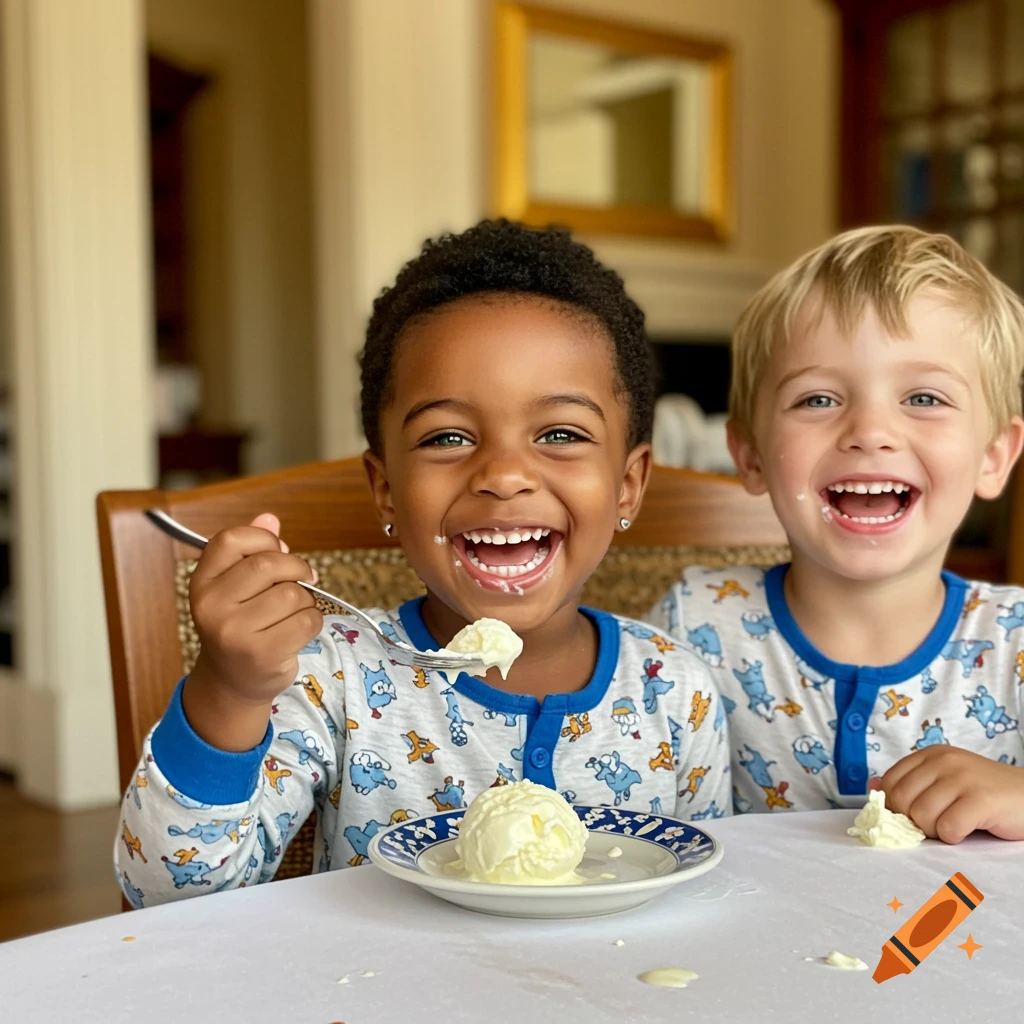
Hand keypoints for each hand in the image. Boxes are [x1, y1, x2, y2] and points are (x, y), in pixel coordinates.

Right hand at [184, 513, 321, 749]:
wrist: (232, 682)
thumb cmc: (240, 626)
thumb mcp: (236, 587)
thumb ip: (253, 551)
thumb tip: (269, 518)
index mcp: (202, 582)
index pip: (232, 539)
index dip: (264, 539)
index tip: (278, 551)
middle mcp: (211, 606)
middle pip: (269, 564)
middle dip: (296, 568)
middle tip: (303, 578)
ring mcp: (234, 632)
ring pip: (293, 594)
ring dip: (306, 600)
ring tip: (293, 613)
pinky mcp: (262, 654)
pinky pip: (307, 620)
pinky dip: (313, 622)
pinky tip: (297, 631)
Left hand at [877, 745, 1023, 842]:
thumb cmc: (984, 793)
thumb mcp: (944, 781)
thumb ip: (910, 783)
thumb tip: (871, 786)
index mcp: (929, 754)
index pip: (889, 782)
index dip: (895, 807)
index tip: (913, 816)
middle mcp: (943, 760)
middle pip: (901, 801)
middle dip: (914, 821)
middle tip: (938, 823)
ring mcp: (962, 777)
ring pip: (922, 816)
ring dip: (936, 831)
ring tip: (955, 825)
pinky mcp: (981, 799)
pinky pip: (948, 828)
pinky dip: (954, 837)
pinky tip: (968, 829)